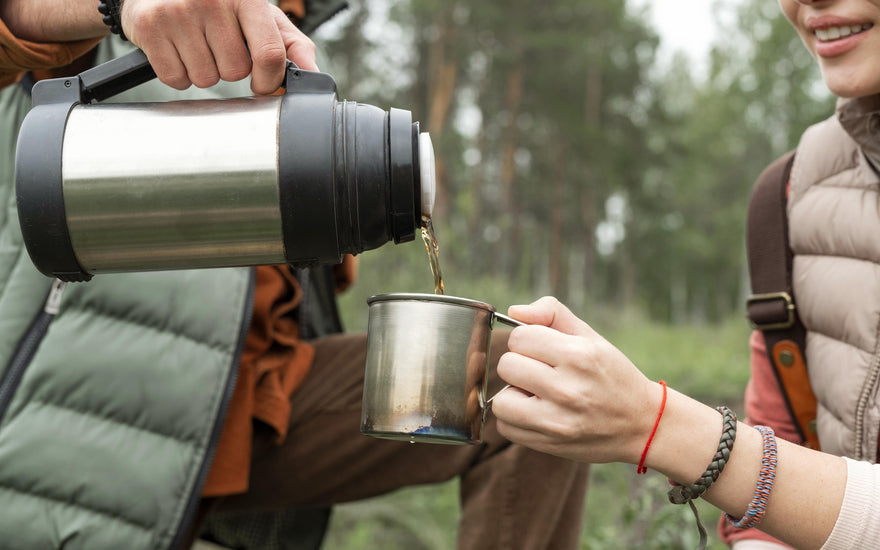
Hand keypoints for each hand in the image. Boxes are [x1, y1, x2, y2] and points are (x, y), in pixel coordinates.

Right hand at [121, 0, 317, 93]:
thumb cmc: (218, 7)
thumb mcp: (259, 16)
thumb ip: (291, 44)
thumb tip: (313, 74)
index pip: (270, 54)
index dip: (268, 80)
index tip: (262, 84)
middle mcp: (212, 0)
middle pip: (235, 72)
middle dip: (229, 70)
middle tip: (217, 48)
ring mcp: (179, 12)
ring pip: (205, 79)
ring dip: (203, 72)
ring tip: (196, 46)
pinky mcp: (151, 26)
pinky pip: (176, 79)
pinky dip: (178, 74)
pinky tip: (178, 50)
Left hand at [492, 296, 660, 463]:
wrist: (643, 425)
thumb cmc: (612, 376)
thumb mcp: (592, 338)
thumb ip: (553, 314)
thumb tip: (514, 310)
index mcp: (579, 356)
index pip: (519, 337)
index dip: (528, 340)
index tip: (543, 350)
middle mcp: (567, 389)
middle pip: (507, 365)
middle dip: (520, 365)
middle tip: (542, 372)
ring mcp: (557, 421)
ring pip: (501, 400)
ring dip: (514, 394)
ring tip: (538, 394)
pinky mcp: (549, 444)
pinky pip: (505, 427)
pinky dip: (515, 419)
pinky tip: (538, 413)